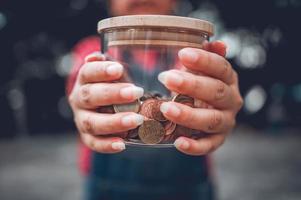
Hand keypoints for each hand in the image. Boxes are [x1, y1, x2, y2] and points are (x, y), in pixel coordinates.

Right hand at [68, 52, 143, 152]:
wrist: (104, 104)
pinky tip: (122, 144)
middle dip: (112, 94)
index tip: (119, 69)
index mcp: (84, 80)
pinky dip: (106, 145)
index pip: (88, 72)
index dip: (101, 70)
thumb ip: (110, 65)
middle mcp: (79, 99)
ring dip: (113, 122)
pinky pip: (94, 143)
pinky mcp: (87, 137)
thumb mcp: (114, 72)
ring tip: (136, 119)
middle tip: (137, 92)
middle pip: (90, 96)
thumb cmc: (114, 85)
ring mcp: (81, 119)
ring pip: (91, 122)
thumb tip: (97, 56)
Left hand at [158, 41, 242, 155]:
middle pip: (216, 92)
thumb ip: (207, 57)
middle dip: (192, 85)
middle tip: (167, 78)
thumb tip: (216, 43)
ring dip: (189, 115)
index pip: (221, 68)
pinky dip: (194, 146)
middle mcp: (232, 100)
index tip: (182, 54)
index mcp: (229, 80)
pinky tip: (178, 142)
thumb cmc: (199, 85)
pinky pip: (208, 145)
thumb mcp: (202, 69)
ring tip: (166, 109)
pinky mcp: (218, 139)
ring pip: (212, 120)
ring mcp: (226, 122)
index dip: (204, 60)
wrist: (204, 109)